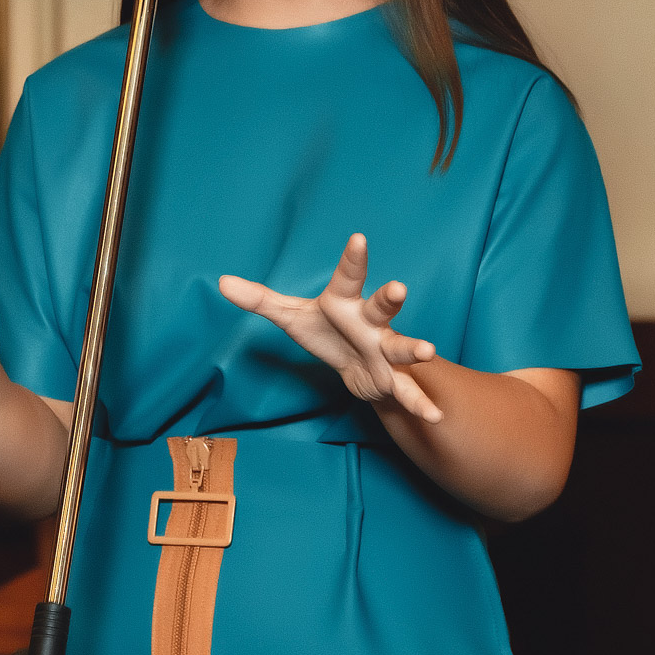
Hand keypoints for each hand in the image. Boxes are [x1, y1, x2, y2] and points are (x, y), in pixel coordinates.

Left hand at [218, 232, 442, 424]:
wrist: (357, 367)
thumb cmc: (328, 331)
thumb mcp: (292, 316)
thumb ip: (261, 300)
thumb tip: (222, 282)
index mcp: (346, 302)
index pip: (348, 277)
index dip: (353, 259)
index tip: (358, 239)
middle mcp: (370, 322)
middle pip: (381, 307)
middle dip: (390, 298)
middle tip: (398, 288)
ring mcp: (385, 350)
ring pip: (401, 347)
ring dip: (414, 348)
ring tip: (428, 350)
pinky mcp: (392, 378)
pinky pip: (407, 391)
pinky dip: (420, 404)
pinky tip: (432, 415)